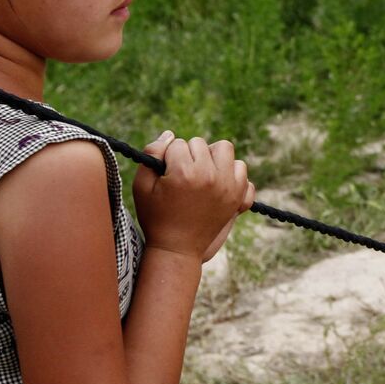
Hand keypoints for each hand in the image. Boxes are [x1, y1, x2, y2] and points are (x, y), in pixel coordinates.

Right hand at [133, 132, 251, 261]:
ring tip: (201, 174)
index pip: (178, 144)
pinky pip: (242, 170)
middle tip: (182, 177)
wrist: (177, 249)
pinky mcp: (238, 196)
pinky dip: (232, 174)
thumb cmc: (155, 217)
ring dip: (212, 158)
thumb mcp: (142, 186)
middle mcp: (210, 176)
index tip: (166, 175)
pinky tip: (218, 185)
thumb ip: (152, 154)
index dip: (168, 158)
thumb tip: (170, 134)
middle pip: (200, 143)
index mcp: (184, 172)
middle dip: (189, 155)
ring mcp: (228, 186)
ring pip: (225, 150)